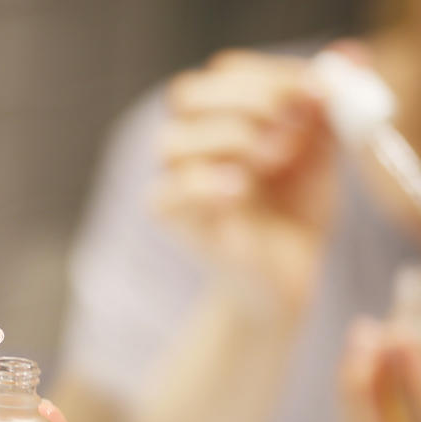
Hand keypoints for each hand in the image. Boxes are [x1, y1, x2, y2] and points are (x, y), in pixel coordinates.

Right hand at [154, 49, 336, 315]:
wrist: (284, 272)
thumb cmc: (295, 210)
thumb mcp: (319, 152)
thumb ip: (324, 109)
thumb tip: (347, 58)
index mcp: (221, 114)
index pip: (223, 72)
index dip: (269, 75)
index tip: (317, 93)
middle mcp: (191, 141)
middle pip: (187, 95)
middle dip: (246, 100)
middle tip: (293, 125)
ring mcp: (175, 179)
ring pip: (171, 140)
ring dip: (230, 139)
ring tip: (275, 161)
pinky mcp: (174, 220)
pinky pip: (166, 194)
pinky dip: (204, 185)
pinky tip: (241, 190)